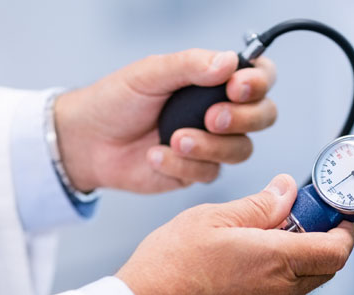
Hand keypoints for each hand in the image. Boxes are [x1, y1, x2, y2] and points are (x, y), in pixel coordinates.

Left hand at [54, 49, 276, 193]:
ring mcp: (213, 144)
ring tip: (174, 139)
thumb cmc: (117, 100)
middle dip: (243, 118)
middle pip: (264, 116)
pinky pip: (209, 173)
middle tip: (211, 118)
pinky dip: (181, 165)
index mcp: (214, 80)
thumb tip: (229, 62)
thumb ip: (189, 65)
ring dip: (209, 146)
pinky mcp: (198, 172)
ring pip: (241, 150)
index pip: (260, 76)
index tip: (236, 86)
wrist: (89, 142)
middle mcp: (222, 111)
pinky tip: (155, 156)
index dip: (258, 82)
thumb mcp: (150, 74)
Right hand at [117, 175, 353, 294]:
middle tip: (286, 225)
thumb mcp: (211, 219)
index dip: (343, 231)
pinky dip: (267, 292)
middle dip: (315, 244)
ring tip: (247, 253)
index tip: (334, 216)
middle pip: (321, 270)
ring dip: (287, 270)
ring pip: (295, 291)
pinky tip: (233, 280)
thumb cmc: (167, 270)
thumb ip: (259, 206)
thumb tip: (287, 191)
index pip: (337, 250)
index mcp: (277, 262)